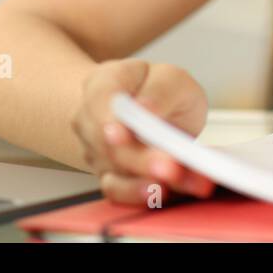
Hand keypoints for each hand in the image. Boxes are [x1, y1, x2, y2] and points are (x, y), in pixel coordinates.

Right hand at [71, 59, 215, 204]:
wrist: (153, 112)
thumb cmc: (160, 92)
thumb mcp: (170, 78)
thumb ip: (160, 89)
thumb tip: (146, 108)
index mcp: (102, 84)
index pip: (99, 101)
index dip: (109, 120)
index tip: (124, 134)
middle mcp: (91, 120)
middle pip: (107, 144)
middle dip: (140, 159)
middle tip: (170, 167)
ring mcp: (96, 151)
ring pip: (115, 171)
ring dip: (148, 180)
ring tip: (181, 180)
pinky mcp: (109, 176)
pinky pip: (119, 191)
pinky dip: (142, 194)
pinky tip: (164, 193)